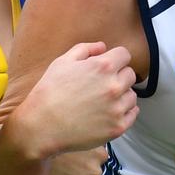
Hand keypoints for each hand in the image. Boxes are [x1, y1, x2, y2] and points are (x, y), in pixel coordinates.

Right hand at [13, 42, 138, 157]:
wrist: (41, 127)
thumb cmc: (49, 93)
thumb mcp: (61, 62)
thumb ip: (85, 49)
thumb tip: (103, 47)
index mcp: (103, 67)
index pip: (125, 55)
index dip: (115, 59)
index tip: (108, 66)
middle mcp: (114, 86)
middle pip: (130, 75)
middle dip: (118, 76)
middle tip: (101, 85)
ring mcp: (117, 108)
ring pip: (132, 95)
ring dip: (122, 95)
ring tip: (103, 101)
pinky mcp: (118, 127)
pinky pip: (132, 114)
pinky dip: (124, 112)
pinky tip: (109, 112)